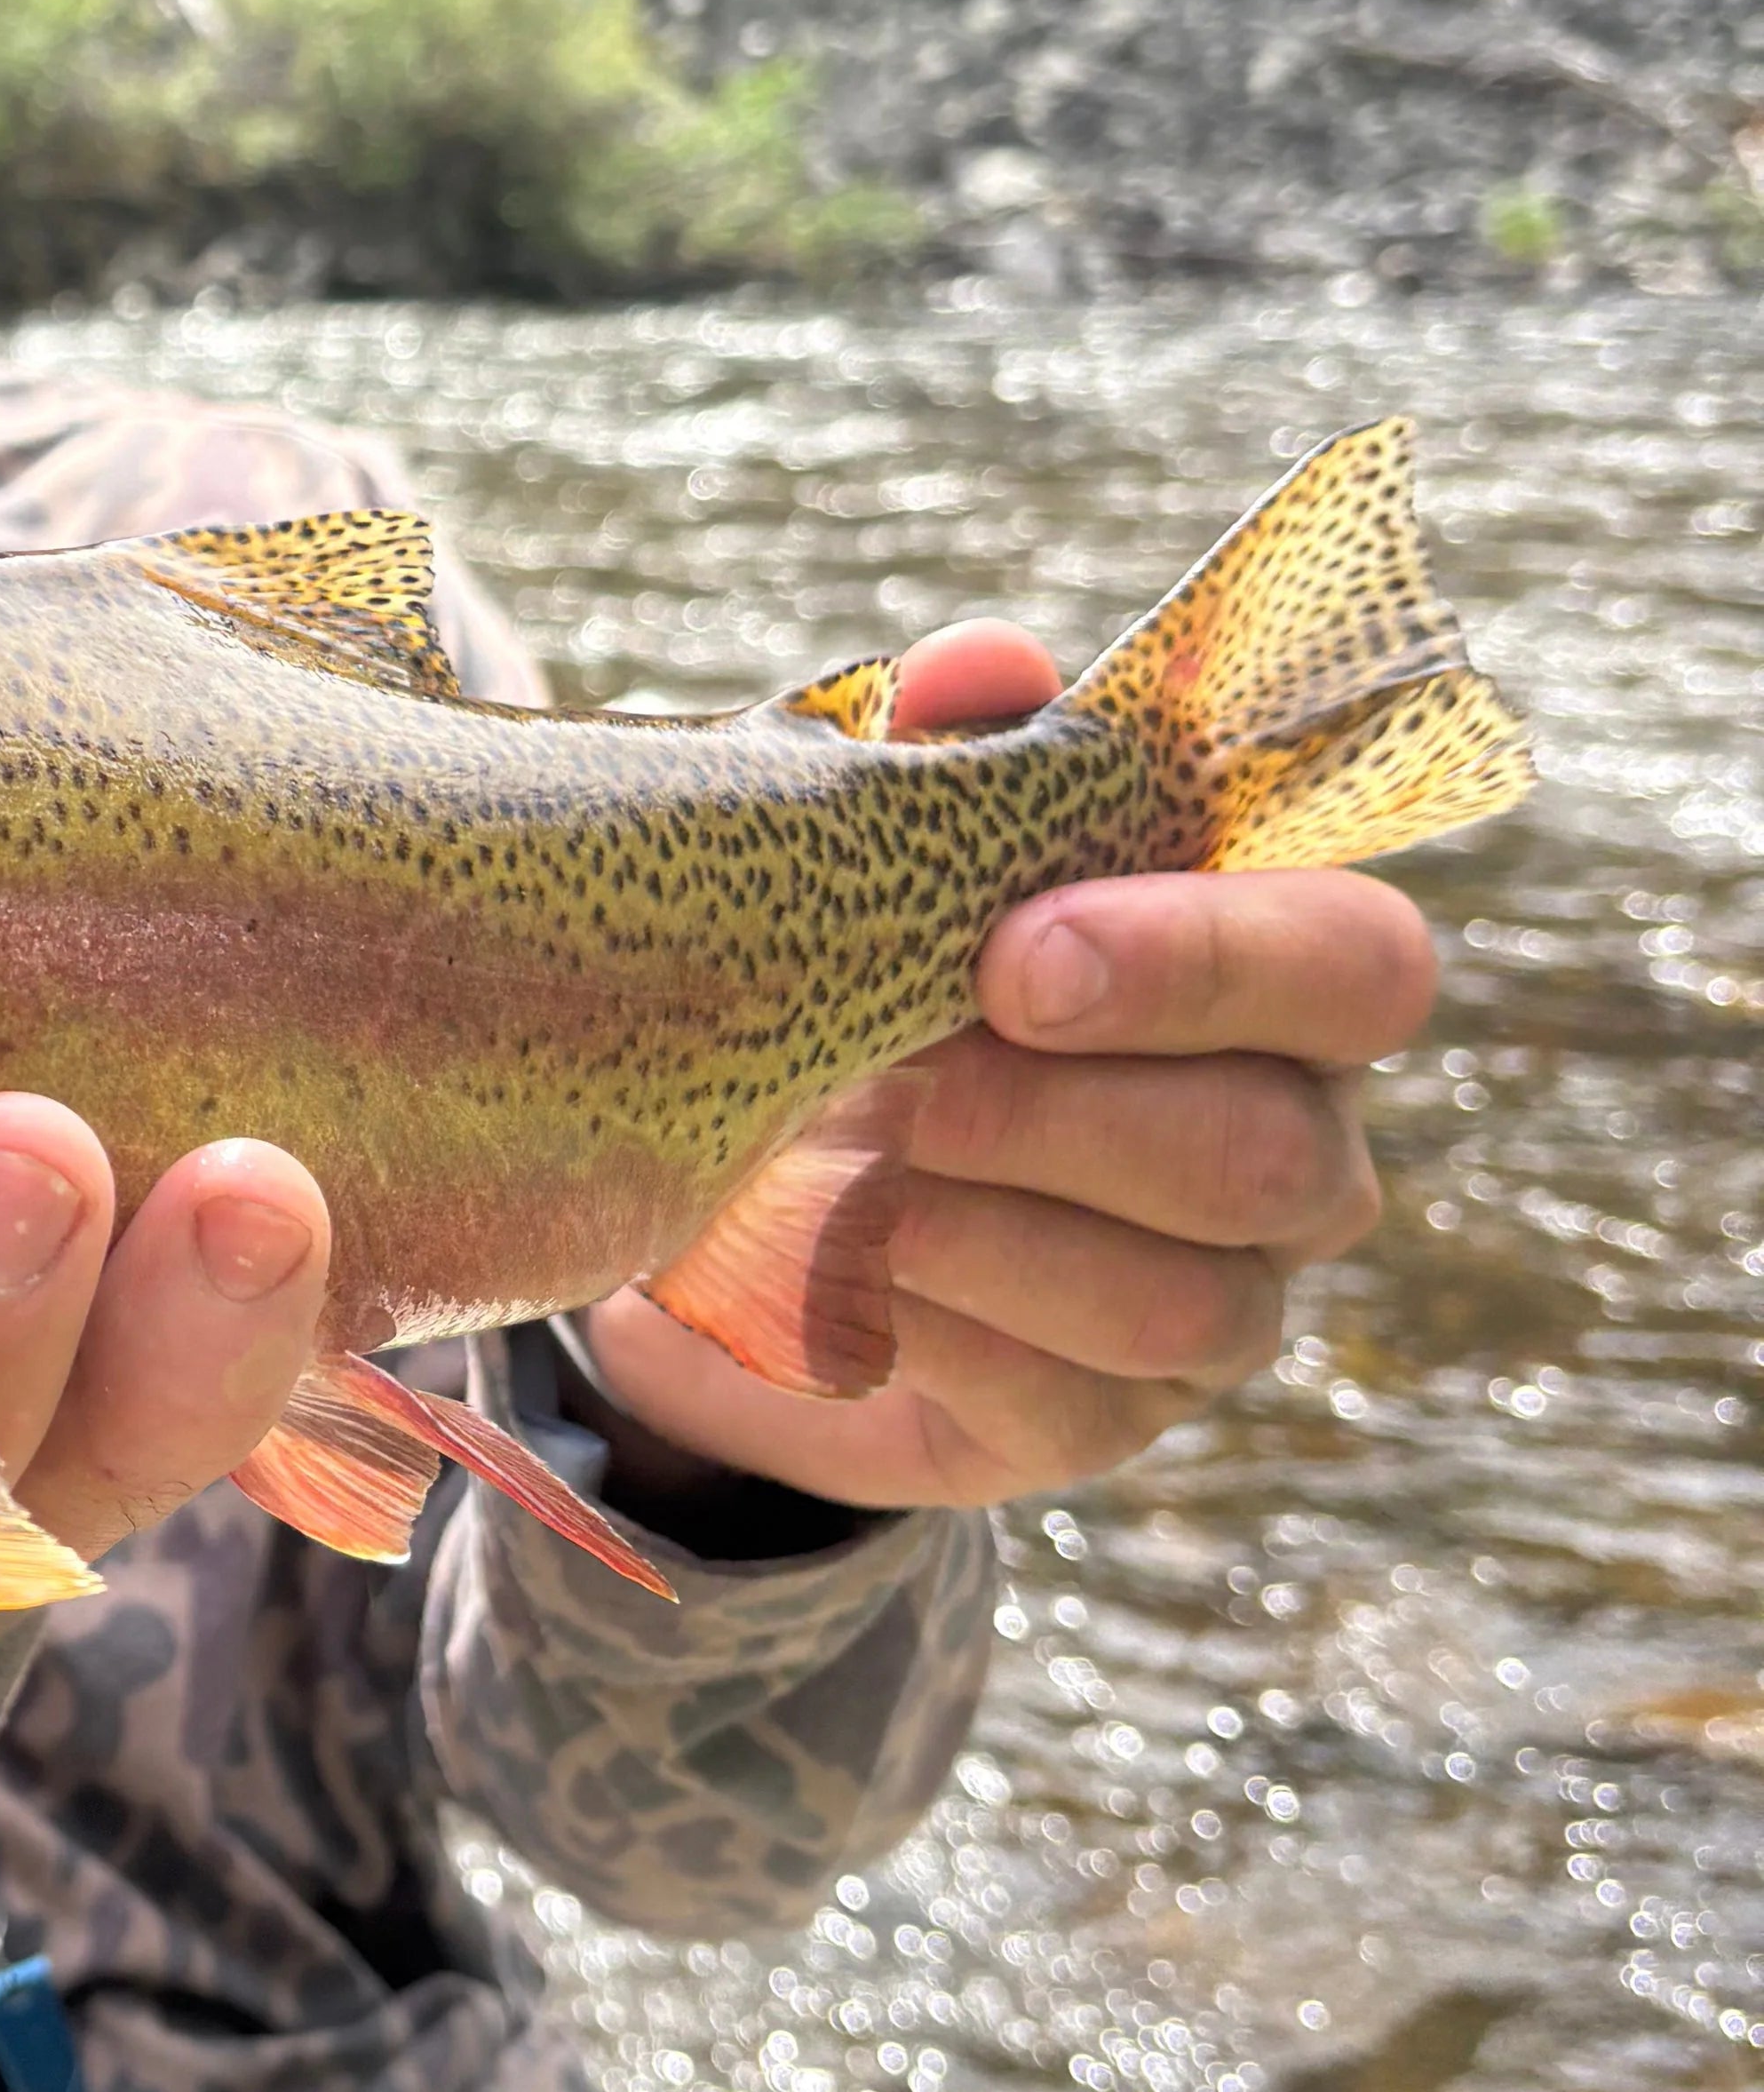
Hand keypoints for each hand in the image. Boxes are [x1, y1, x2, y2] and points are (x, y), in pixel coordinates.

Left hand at [576, 619, 1438, 1515]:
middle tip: (901, 1076)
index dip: (1207, 959)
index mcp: (1268, 979)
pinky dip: (935, 1324)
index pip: (1363, 965)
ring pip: (1186, 1294)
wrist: (727, 1194)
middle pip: (1273, 1148)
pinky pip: (1067, 1397)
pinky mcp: (1105, 1424)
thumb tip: (984, 667)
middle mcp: (1294, 1147)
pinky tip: (851, 1264)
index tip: (1018, 956)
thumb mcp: (866, 845)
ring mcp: (1222, 1303)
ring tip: (861, 1168)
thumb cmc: (856, 974)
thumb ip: (938, 747)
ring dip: (990, 1225)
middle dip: (1063, 1111)